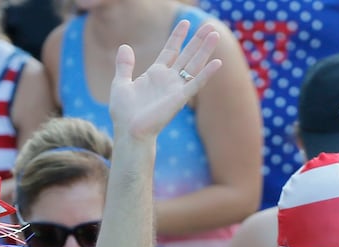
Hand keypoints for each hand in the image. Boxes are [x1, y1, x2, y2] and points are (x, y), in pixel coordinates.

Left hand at [108, 19, 221, 141]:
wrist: (129, 131)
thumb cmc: (124, 113)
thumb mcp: (120, 83)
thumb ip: (124, 65)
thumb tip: (125, 46)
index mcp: (155, 74)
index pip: (170, 51)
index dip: (178, 37)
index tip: (185, 22)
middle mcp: (168, 79)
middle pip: (187, 55)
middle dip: (197, 40)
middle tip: (209, 26)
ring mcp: (175, 88)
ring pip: (194, 65)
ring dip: (205, 50)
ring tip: (215, 34)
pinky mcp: (179, 99)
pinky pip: (195, 84)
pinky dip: (207, 74)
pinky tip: (217, 63)